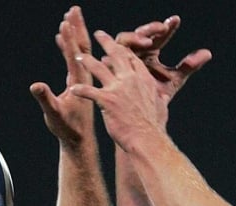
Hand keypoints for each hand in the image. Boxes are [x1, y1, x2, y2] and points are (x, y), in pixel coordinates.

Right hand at [30, 6, 97, 148]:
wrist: (80, 140)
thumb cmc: (67, 128)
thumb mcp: (53, 114)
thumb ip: (45, 99)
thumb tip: (36, 85)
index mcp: (80, 82)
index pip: (75, 55)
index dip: (69, 38)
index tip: (66, 21)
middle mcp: (84, 77)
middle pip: (82, 47)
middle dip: (77, 28)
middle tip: (74, 10)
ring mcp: (83, 79)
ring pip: (81, 52)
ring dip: (75, 34)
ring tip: (70, 17)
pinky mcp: (81, 83)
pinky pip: (76, 60)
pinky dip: (69, 47)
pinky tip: (61, 39)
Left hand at [72, 31, 166, 151]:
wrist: (148, 139)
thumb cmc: (154, 127)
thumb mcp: (161, 107)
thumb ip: (159, 98)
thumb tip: (163, 97)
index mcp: (144, 79)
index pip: (133, 58)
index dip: (124, 51)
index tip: (118, 47)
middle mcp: (131, 80)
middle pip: (117, 54)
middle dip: (106, 42)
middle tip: (99, 34)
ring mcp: (118, 89)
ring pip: (98, 68)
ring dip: (87, 61)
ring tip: (78, 56)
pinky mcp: (107, 100)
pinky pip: (89, 91)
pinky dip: (80, 90)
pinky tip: (72, 89)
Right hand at [115, 16, 211, 112]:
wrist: (141, 115)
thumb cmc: (156, 96)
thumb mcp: (174, 80)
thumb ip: (189, 66)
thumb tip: (208, 53)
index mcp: (151, 52)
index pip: (160, 36)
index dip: (167, 28)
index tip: (175, 21)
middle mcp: (136, 52)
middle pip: (141, 34)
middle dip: (150, 29)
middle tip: (161, 29)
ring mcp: (122, 58)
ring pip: (124, 40)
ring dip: (136, 38)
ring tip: (148, 42)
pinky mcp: (110, 67)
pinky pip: (111, 56)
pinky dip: (117, 53)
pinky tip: (126, 53)